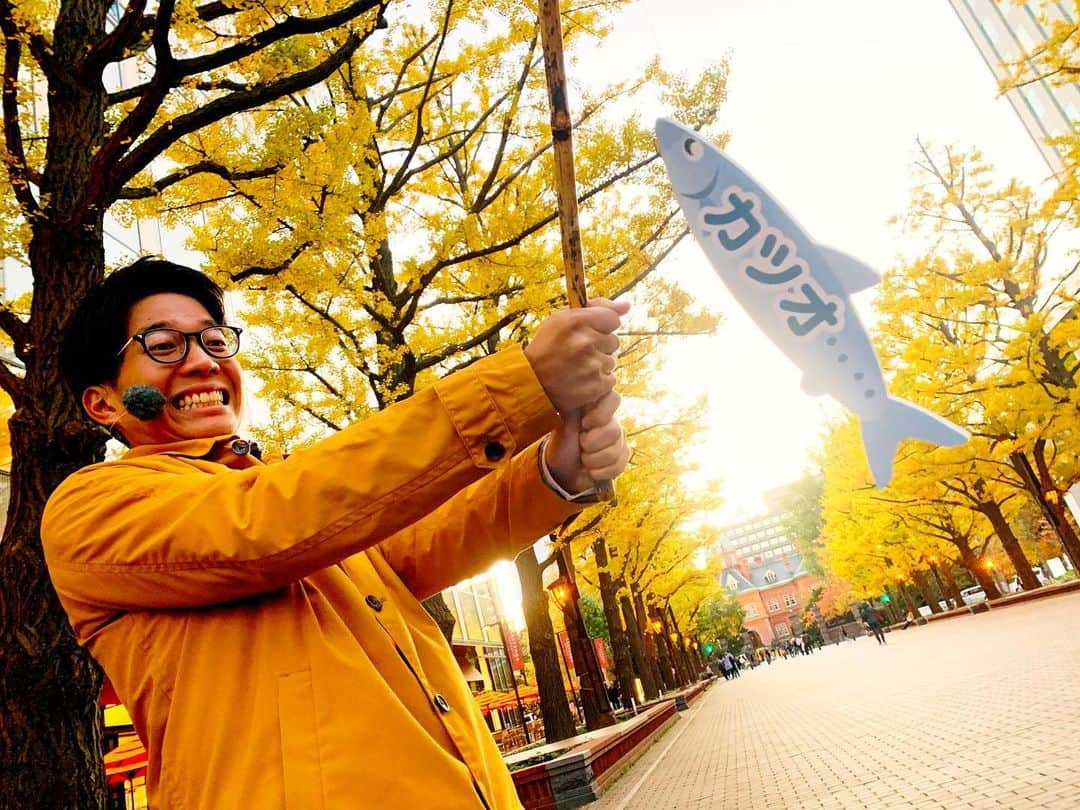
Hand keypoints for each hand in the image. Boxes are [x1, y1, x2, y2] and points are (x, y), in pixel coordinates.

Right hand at [524, 298, 628, 414]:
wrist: (531, 382)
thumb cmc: (547, 347)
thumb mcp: (563, 318)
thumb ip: (597, 307)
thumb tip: (627, 305)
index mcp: (576, 320)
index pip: (612, 318)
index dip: (602, 326)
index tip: (589, 333)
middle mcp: (585, 341)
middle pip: (614, 340)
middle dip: (600, 346)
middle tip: (578, 353)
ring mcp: (592, 365)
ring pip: (612, 360)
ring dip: (599, 364)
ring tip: (578, 367)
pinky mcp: (595, 385)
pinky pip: (611, 379)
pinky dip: (599, 381)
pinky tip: (581, 379)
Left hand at [544, 390, 628, 493]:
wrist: (562, 469)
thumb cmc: (563, 442)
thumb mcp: (563, 423)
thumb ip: (573, 407)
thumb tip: (575, 391)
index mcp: (597, 408)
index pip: (613, 399)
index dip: (601, 414)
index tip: (584, 423)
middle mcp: (611, 421)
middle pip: (614, 431)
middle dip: (590, 443)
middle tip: (579, 444)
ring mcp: (618, 439)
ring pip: (616, 451)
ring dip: (592, 459)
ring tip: (582, 458)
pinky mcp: (621, 457)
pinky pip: (619, 465)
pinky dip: (600, 471)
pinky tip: (590, 469)